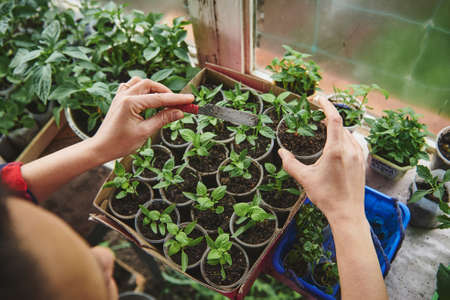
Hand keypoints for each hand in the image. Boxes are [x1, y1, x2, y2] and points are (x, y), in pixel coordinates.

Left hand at [92, 77, 192, 160]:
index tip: (190, 98)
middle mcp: (124, 95)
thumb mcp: (145, 132)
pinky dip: (142, 90)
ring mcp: (120, 96)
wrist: (101, 148)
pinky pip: (131, 87)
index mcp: (130, 103)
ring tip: (163, 101)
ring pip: (140, 82)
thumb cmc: (120, 143)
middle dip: (165, 92)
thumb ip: (163, 119)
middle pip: (150, 85)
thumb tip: (179, 112)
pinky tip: (148, 99)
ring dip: (153, 88)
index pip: (159, 98)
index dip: (177, 98)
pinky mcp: (118, 100)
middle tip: (178, 103)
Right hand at [278, 96, 365, 223]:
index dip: (326, 105)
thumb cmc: (327, 196)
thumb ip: (291, 163)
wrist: (347, 213)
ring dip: (338, 129)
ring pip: (349, 133)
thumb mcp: (305, 179)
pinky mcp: (362, 163)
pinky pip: (356, 143)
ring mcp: (359, 156)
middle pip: (341, 125)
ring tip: (326, 129)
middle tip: (317, 115)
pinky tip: (340, 144)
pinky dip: (347, 138)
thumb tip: (281, 152)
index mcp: (336, 150)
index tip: (317, 98)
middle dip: (329, 117)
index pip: (334, 119)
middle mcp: (350, 149)